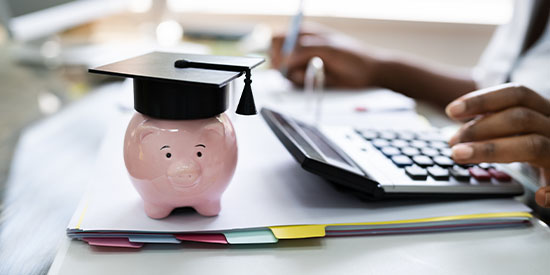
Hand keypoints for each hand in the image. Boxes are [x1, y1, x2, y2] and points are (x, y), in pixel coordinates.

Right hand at [270, 31, 383, 87]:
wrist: (367, 73)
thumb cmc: (352, 56)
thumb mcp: (329, 49)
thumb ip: (305, 51)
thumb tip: (285, 58)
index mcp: (304, 33)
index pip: (278, 38)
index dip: (277, 49)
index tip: (285, 59)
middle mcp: (300, 47)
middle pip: (277, 56)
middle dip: (284, 65)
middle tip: (299, 68)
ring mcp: (303, 62)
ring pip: (284, 71)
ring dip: (295, 75)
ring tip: (313, 72)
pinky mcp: (307, 76)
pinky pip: (294, 81)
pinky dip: (301, 82)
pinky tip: (316, 78)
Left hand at [445, 83, 549, 207]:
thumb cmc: (534, 148)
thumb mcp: (516, 131)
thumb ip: (491, 127)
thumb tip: (455, 137)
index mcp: (543, 111)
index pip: (516, 94)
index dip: (482, 100)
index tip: (452, 111)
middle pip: (520, 118)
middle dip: (479, 128)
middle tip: (452, 142)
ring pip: (533, 145)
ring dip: (490, 150)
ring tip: (460, 155)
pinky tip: (537, 196)